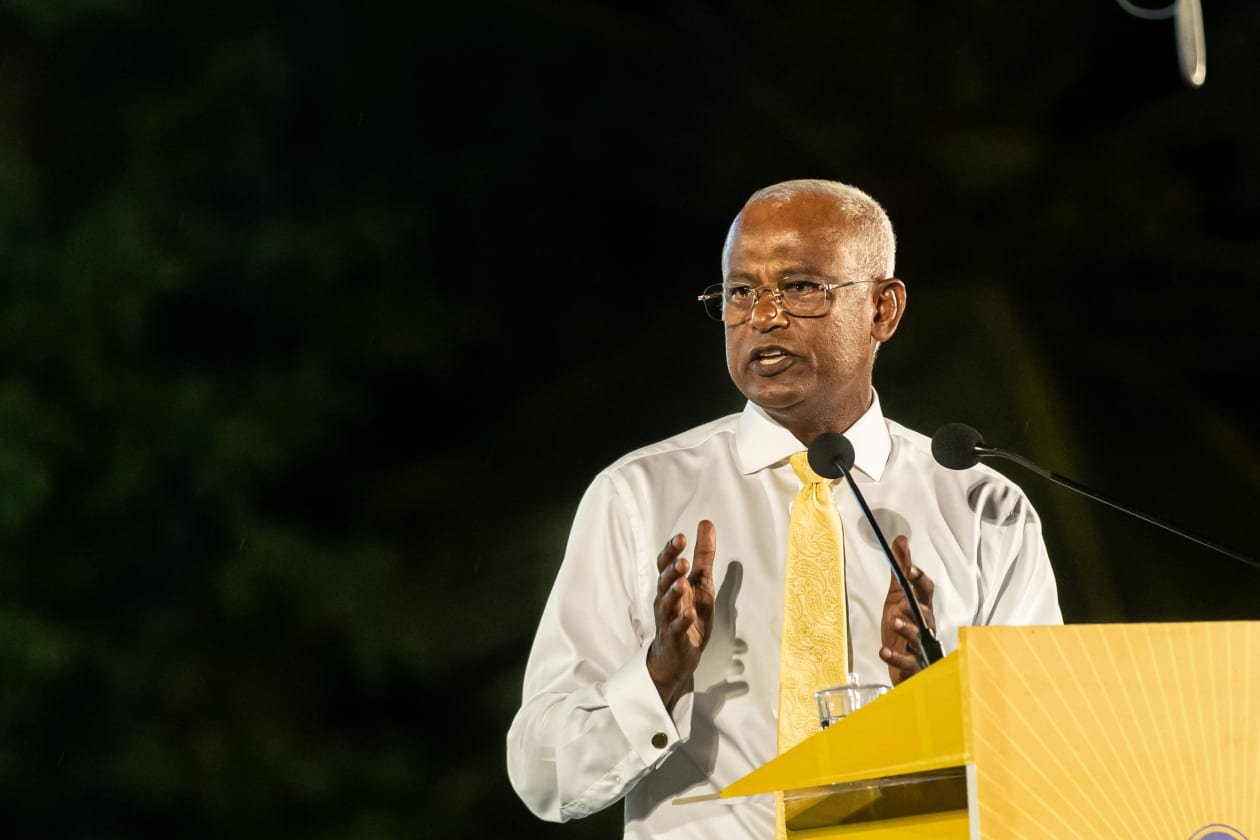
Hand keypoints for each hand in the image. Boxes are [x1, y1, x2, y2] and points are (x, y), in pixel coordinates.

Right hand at [647, 520, 715, 709]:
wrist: (679, 655)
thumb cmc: (688, 613)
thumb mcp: (701, 582)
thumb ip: (703, 555)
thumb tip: (706, 523)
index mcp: (671, 584)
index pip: (665, 563)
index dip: (671, 550)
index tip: (681, 538)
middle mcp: (665, 599)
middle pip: (664, 580)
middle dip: (672, 570)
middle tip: (682, 560)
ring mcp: (668, 618)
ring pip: (667, 603)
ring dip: (674, 592)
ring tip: (683, 583)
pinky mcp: (675, 637)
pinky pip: (676, 628)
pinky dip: (683, 620)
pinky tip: (690, 614)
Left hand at [879, 534, 936, 685]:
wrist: (903, 664)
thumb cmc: (903, 629)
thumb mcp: (897, 596)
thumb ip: (899, 571)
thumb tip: (901, 540)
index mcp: (921, 606)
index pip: (925, 589)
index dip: (918, 577)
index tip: (908, 567)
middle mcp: (924, 625)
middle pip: (925, 611)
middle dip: (917, 601)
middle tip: (906, 594)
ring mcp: (920, 645)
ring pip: (919, 635)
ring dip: (907, 627)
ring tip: (894, 620)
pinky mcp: (912, 664)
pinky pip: (906, 661)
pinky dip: (895, 656)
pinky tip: (883, 651)